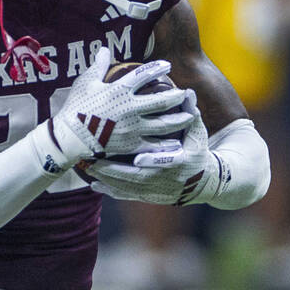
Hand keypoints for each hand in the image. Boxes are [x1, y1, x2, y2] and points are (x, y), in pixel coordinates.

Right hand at [49, 47, 193, 165]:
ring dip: (180, 119)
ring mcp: (133, 128)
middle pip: (162, 101)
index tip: (167, 66)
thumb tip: (104, 49)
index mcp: (119, 91)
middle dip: (177, 96)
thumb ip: (97, 66)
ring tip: (189, 116)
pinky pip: (154, 145)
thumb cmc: (75, 108)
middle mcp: (131, 109)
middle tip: (185, 94)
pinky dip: (168, 144)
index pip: (144, 75)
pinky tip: (177, 141)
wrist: (70, 137)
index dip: (158, 68)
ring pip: (164, 124)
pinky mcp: (131, 145)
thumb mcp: (85, 83)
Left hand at [83, 97, 221, 205]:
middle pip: (139, 177)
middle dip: (116, 170)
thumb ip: (191, 114)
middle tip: (95, 161)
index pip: (168, 161)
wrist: (201, 182)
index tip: (139, 157)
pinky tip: (95, 185)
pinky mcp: (148, 197)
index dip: (155, 160)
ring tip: (89, 168)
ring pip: (129, 187)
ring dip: (108, 179)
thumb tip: (187, 92)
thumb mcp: (197, 134)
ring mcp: (157, 190)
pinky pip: (127, 196)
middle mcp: (167, 179)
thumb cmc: (196, 151)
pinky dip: (111, 191)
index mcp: (182, 161)